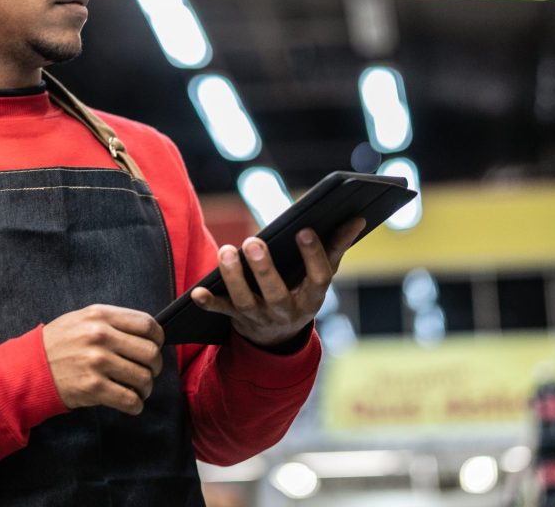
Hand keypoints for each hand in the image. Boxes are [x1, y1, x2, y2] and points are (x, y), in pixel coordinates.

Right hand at [42, 304, 164, 415]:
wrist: (31, 367)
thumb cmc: (60, 342)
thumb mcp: (83, 318)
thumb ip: (113, 321)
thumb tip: (147, 333)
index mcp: (100, 316)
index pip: (147, 324)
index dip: (158, 338)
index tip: (156, 345)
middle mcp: (100, 336)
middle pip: (150, 352)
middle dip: (155, 365)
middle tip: (149, 371)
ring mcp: (97, 362)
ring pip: (143, 378)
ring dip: (146, 387)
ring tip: (139, 389)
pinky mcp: (93, 387)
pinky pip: (130, 399)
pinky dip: (136, 405)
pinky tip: (132, 403)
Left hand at [190, 217, 364, 348]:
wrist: (279, 335)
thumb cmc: (302, 290)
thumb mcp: (322, 274)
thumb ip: (336, 246)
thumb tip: (357, 218)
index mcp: (312, 297)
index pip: (318, 278)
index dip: (313, 256)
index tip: (304, 230)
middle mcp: (287, 310)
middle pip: (275, 293)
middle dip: (264, 268)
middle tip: (253, 241)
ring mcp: (261, 317)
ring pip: (246, 301)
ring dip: (234, 277)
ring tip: (226, 251)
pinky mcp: (238, 318)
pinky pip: (222, 311)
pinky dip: (209, 302)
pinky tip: (197, 292)